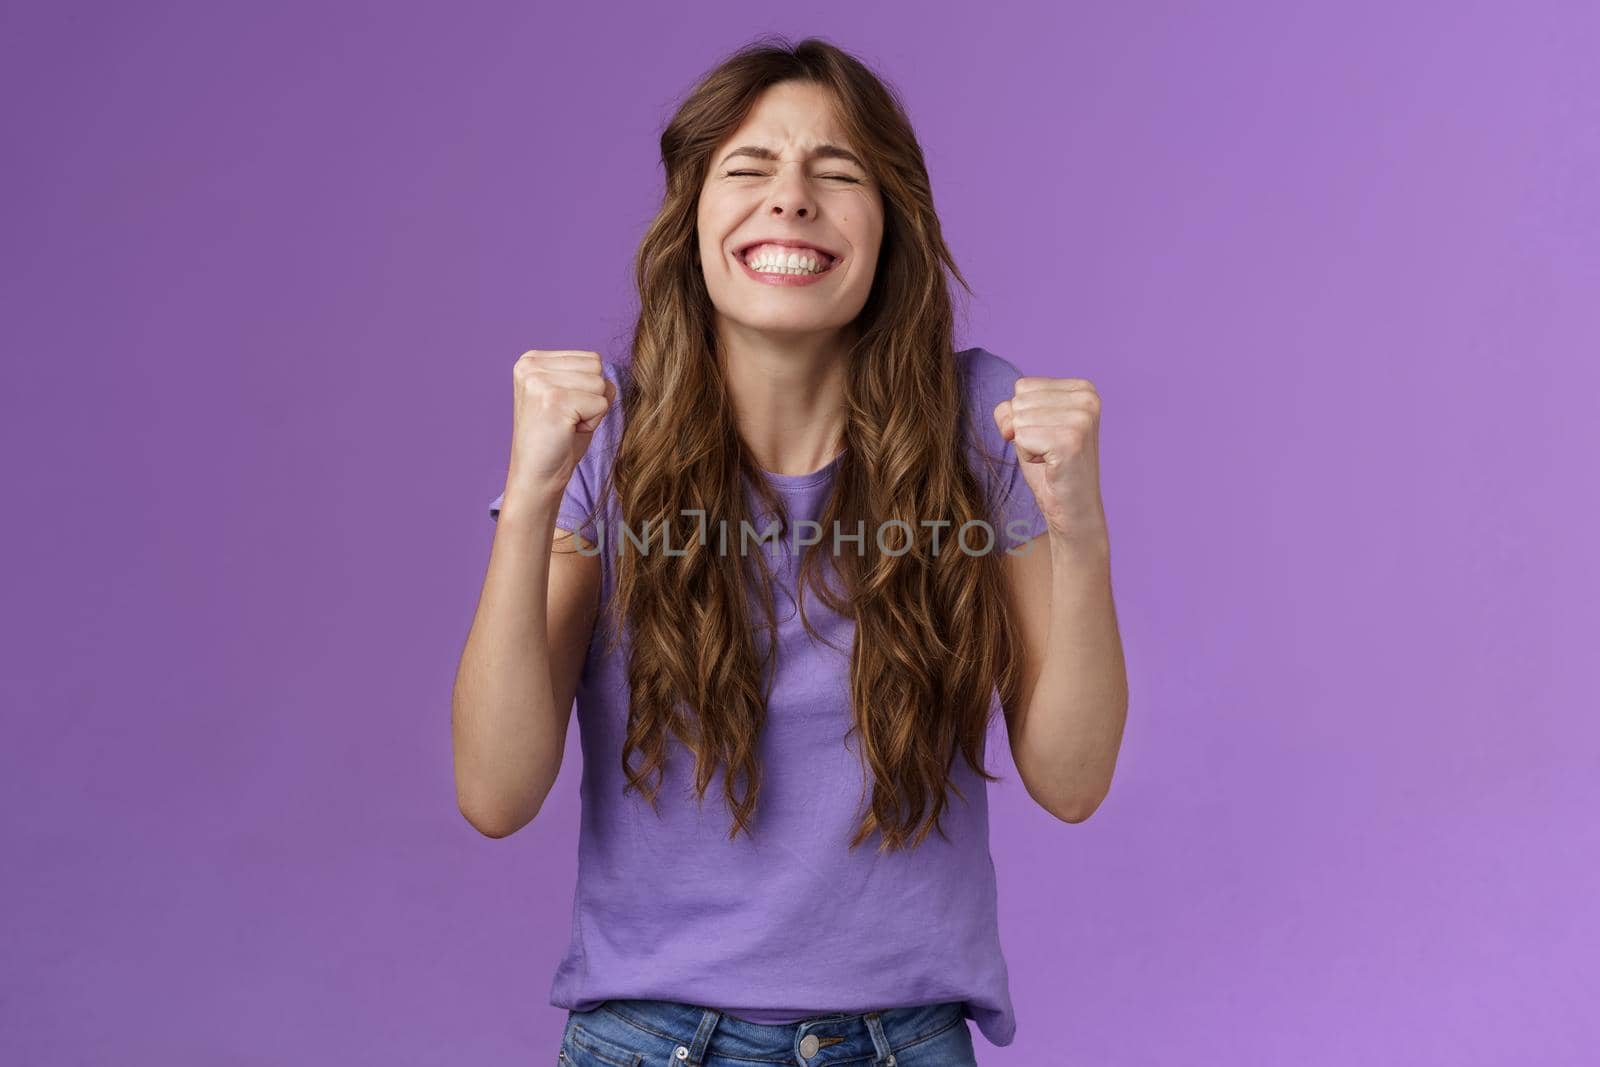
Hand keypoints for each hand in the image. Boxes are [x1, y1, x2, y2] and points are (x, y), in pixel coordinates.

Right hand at [504, 349, 615, 506]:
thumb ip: (586, 376)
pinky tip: (568, 432)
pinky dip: (592, 422)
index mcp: (531, 359)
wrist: (537, 475)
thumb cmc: (556, 438)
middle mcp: (530, 365)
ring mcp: (539, 381)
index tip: (563, 409)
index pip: (589, 358)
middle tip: (567, 419)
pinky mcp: (553, 400)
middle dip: (591, 397)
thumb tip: (611, 377)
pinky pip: (600, 403)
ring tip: (567, 424)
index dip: (587, 389)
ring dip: (592, 410)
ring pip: (600, 384)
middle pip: (596, 367)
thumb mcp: (569, 396)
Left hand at [992, 375, 1107, 544]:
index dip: (1024, 416)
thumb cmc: (1050, 468)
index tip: (1048, 436)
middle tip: (1049, 451)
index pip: (1023, 386)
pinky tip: (1050, 465)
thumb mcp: (1028, 427)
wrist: (1074, 509)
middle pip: (1019, 401)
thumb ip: (1011, 409)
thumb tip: (1009, 420)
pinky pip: (1021, 437)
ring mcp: (1081, 418)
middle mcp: (1088, 398)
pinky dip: (1028, 456)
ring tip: (1050, 458)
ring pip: (1018, 419)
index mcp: (1083, 388)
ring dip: (1026, 444)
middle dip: (1024, 430)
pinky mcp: (1071, 440)